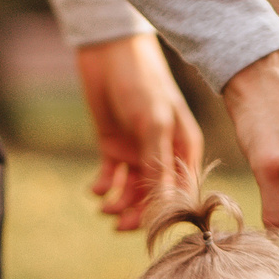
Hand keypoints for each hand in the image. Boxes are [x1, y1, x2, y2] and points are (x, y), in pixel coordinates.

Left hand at [75, 33, 203, 231]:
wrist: (110, 51)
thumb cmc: (142, 82)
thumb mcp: (153, 123)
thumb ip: (157, 162)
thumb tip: (166, 203)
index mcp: (184, 150)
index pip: (180, 192)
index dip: (166, 212)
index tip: (148, 227)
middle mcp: (163, 155)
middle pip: (154, 196)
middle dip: (138, 213)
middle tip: (119, 224)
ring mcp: (137, 152)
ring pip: (130, 191)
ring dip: (118, 203)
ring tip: (103, 206)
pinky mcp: (113, 147)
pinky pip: (110, 176)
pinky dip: (103, 186)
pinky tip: (94, 190)